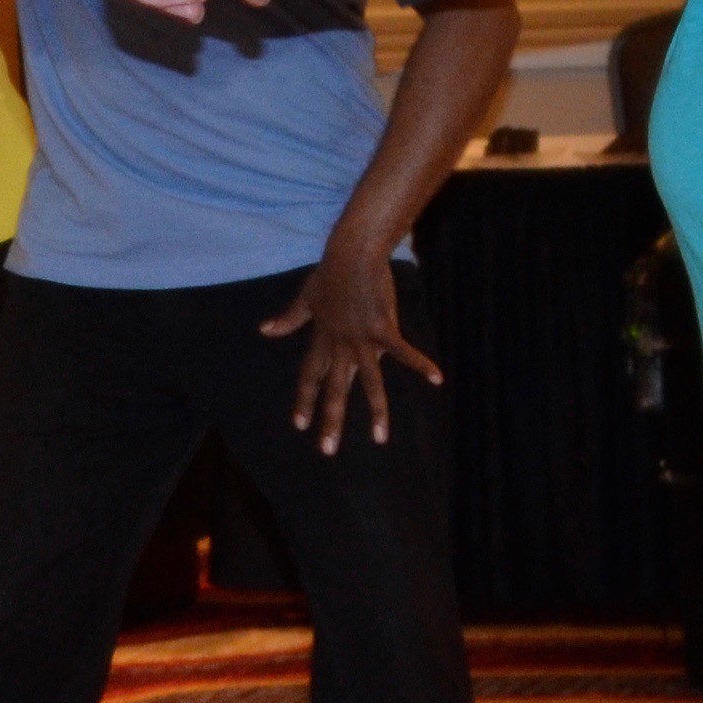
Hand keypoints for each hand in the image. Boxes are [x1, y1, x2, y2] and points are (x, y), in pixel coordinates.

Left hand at [262, 239, 440, 456]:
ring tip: (380, 439)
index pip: (310, 376)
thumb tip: (264, 330)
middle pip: (334, 389)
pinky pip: (403, 352)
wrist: (352, 252)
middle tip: (327, 450)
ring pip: (369, 383)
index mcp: (322, 339)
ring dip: (376, 412)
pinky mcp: (384, 327)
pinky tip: (437, 379)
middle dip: (331, 420)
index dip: (304, 400)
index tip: (299, 425)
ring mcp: (362, 339)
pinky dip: (421, 364)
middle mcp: (340, 345)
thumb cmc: (331, 272)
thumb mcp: (306, 297)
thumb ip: (289, 319)